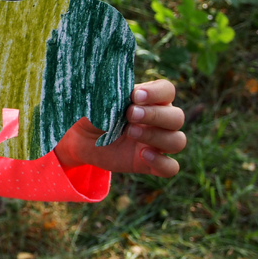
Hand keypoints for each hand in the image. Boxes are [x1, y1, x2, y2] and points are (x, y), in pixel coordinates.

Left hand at [54, 79, 185, 176]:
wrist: (81, 139)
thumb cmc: (93, 114)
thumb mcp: (99, 103)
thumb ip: (113, 97)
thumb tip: (122, 94)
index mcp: (150, 99)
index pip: (167, 91)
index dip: (156, 93)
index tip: (135, 95)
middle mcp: (160, 120)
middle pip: (177, 117)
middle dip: (155, 115)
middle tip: (129, 114)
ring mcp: (157, 143)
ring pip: (177, 141)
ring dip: (156, 137)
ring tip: (130, 133)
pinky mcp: (151, 163)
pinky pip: (170, 167)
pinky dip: (161, 162)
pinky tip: (142, 155)